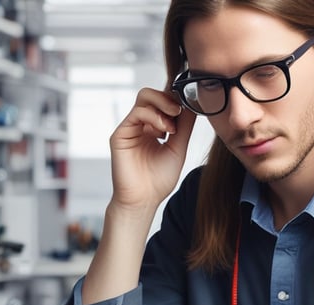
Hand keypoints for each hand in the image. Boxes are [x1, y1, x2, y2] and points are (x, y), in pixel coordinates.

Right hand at [109, 88, 196, 213]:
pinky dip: (153, 116)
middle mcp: (141, 125)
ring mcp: (130, 128)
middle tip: (180, 111)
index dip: (176, 98)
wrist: (144, 199)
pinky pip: (136, 113)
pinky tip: (164, 130)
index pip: (163, 102)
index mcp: (154, 128)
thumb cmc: (159, 179)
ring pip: (144, 97)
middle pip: (152, 94)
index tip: (190, 105)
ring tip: (173, 124)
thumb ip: (184, 126)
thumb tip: (192, 103)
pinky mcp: (121, 134)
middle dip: (169, 97)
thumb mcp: (178, 148)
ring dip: (162, 104)